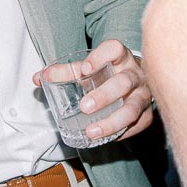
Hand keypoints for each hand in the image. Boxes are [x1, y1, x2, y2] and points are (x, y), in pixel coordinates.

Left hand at [33, 39, 153, 142]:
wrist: (135, 82)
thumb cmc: (107, 75)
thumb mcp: (87, 70)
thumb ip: (64, 73)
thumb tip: (39, 78)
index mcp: (120, 57)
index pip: (115, 49)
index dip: (101, 57)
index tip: (85, 68)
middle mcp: (135, 74)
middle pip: (124, 82)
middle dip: (104, 95)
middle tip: (84, 107)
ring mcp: (144, 94)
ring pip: (134, 107)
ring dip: (112, 121)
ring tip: (91, 131)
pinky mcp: (148, 113)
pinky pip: (139, 124)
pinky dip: (123, 133)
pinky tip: (108, 138)